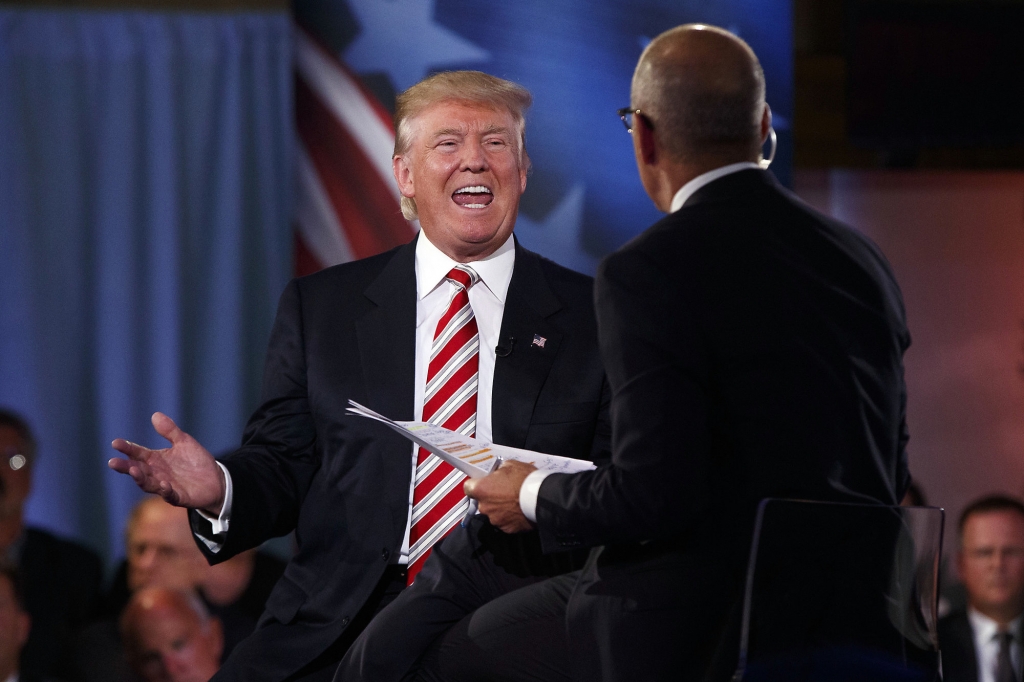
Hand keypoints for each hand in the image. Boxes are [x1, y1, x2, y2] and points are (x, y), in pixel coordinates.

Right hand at [108, 412, 224, 513]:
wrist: (216, 480)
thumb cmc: (196, 461)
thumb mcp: (184, 442)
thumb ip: (170, 431)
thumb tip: (155, 415)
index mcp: (156, 460)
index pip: (138, 453)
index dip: (127, 448)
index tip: (115, 443)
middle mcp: (157, 474)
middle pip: (137, 470)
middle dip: (125, 466)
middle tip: (113, 462)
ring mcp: (166, 486)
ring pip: (148, 484)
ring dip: (140, 478)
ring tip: (133, 470)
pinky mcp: (179, 497)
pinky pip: (170, 495)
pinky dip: (165, 490)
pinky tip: (163, 484)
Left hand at [464, 460, 536, 533]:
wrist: (541, 498)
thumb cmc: (524, 479)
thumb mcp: (510, 465)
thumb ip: (498, 470)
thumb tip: (498, 473)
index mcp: (481, 489)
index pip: (468, 487)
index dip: (476, 484)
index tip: (484, 483)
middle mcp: (484, 507)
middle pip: (482, 501)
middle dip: (490, 497)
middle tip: (504, 491)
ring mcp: (495, 520)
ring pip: (493, 513)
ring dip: (500, 508)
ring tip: (515, 501)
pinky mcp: (507, 529)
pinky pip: (505, 522)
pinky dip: (510, 517)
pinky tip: (519, 510)